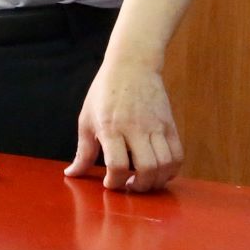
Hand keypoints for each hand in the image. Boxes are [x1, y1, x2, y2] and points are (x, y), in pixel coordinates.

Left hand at [65, 59, 182, 191]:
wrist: (132, 63)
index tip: (110, 183)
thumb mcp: (86, 118)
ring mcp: (155, 126)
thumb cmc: (104, 91)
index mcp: (110, 126)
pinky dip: (171, 170)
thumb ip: (83, 150)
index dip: (114, 182)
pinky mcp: (169, 124)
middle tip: (130, 185)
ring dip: (156, 181)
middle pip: (146, 168)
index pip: (117, 164)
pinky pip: (177, 154)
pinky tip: (159, 171)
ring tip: (144, 180)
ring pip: (165, 164)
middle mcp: (135, 127)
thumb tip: (71, 174)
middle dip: (138, 186)